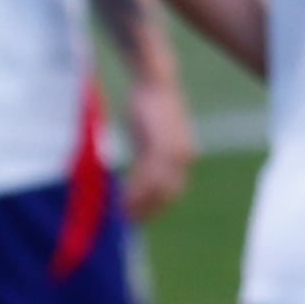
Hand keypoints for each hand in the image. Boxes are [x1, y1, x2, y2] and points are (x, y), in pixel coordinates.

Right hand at [118, 72, 194, 221]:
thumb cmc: (149, 107)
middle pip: (165, 194)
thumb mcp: (152, 136)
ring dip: (138, 203)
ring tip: (120, 212)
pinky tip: (121, 196)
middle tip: (126, 220)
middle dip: (146, 210)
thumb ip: (149, 157)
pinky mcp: (160, 145)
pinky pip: (146, 175)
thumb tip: (138, 176)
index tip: (138, 217)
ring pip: (156, 188)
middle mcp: (183, 156)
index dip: (154, 207)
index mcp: (184, 156)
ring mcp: (173, 152)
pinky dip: (134, 189)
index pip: (171, 191)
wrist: (154, 82)